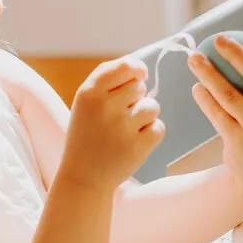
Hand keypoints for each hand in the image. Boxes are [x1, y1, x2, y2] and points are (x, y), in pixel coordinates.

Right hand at [61, 57, 163, 193]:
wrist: (84, 176)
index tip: (140, 75)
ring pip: (152, 106)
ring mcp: (123, 126)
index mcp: (90, 92)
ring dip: (145, 117)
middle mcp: (106, 106)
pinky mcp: (139, 146)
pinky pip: (159, 127)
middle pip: (140, 87)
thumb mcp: (85, 102)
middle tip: (118, 117)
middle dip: (135, 99)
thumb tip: (140, 70)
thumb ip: (108, 80)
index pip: (125, 66)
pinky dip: (150, 135)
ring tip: (126, 130)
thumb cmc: (87, 134)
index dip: (137, 69)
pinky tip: (133, 142)